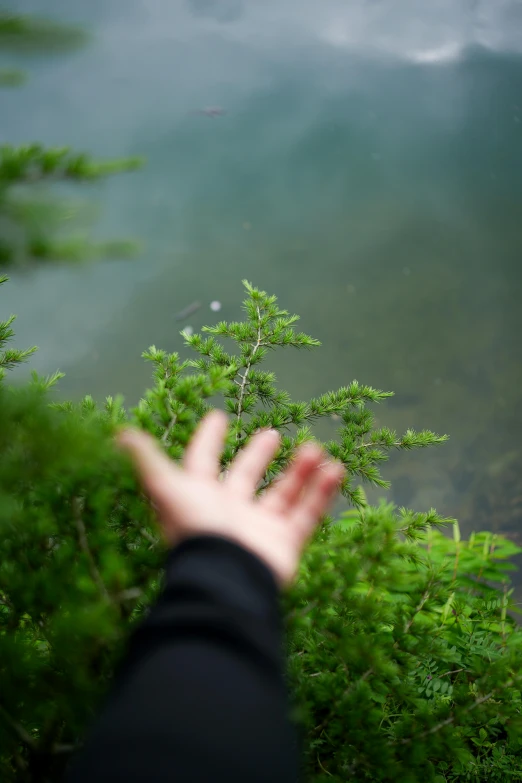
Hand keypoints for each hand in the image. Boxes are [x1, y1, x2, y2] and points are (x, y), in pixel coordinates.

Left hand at [117, 410, 343, 587]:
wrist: (225, 578)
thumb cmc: (195, 527)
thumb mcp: (165, 488)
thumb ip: (147, 460)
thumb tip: (120, 433)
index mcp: (199, 496)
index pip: (203, 463)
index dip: (208, 440)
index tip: (218, 417)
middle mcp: (228, 511)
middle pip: (245, 477)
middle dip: (258, 456)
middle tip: (272, 433)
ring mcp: (258, 528)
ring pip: (283, 494)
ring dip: (299, 471)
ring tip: (315, 449)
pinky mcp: (285, 543)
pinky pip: (307, 514)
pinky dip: (321, 493)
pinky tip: (335, 470)